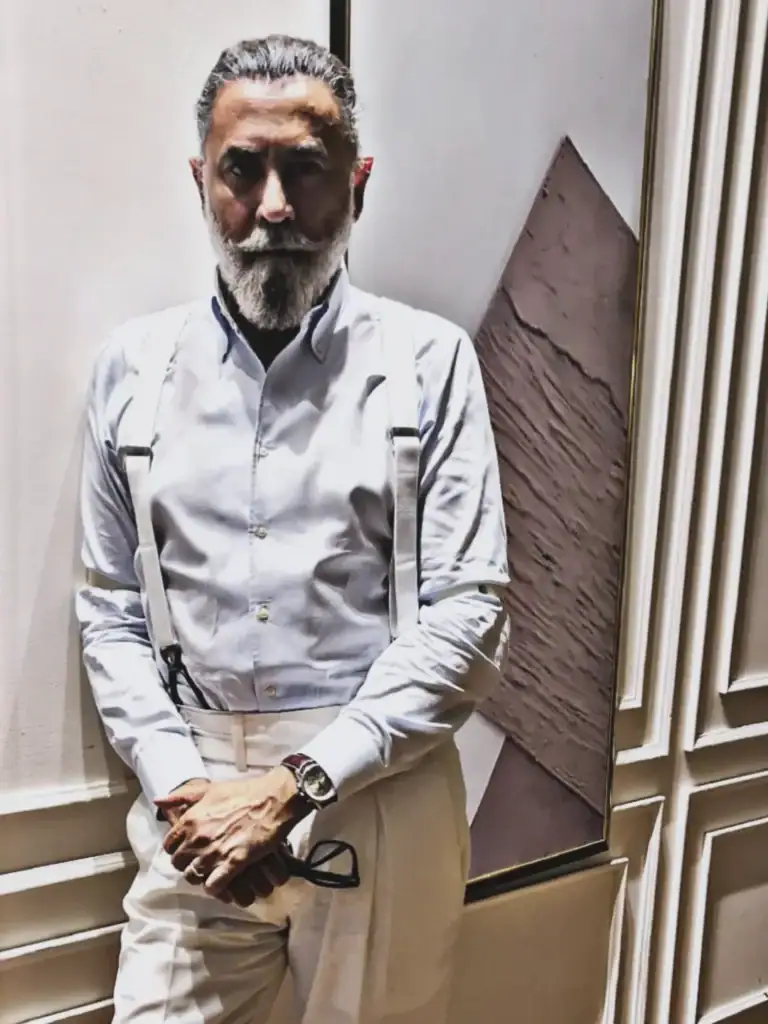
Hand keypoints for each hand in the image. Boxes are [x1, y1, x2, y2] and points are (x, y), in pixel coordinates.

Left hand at [158, 778, 265, 906]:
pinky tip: (221, 882)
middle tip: (199, 860)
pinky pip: (213, 886)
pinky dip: (214, 888)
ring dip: (200, 876)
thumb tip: (158, 801)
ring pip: (193, 876)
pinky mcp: (234, 862)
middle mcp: (198, 837)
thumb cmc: (243, 792)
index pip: (169, 845)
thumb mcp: (209, 789)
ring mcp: (215, 851)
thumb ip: (182, 796)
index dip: (177, 849)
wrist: (273, 798)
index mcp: (190, 819)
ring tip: (210, 871)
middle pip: (179, 863)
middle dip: (187, 863)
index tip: (186, 848)